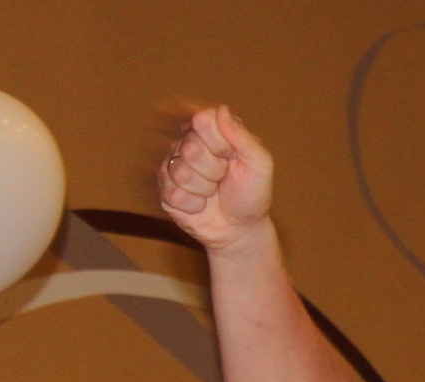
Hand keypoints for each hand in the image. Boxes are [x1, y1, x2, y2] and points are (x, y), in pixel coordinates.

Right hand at [158, 106, 275, 252]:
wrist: (240, 229)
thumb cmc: (251, 194)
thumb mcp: (259, 164)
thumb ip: (242, 137)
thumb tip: (221, 110)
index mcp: (212, 131)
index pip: (201, 120)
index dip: (218, 143)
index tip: (231, 156)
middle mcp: (189, 143)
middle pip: (190, 147)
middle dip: (214, 170)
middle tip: (224, 178)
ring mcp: (174, 165)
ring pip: (181, 172)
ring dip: (204, 189)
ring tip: (213, 192)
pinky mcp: (165, 189)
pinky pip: (173, 193)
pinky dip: (194, 205)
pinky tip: (201, 204)